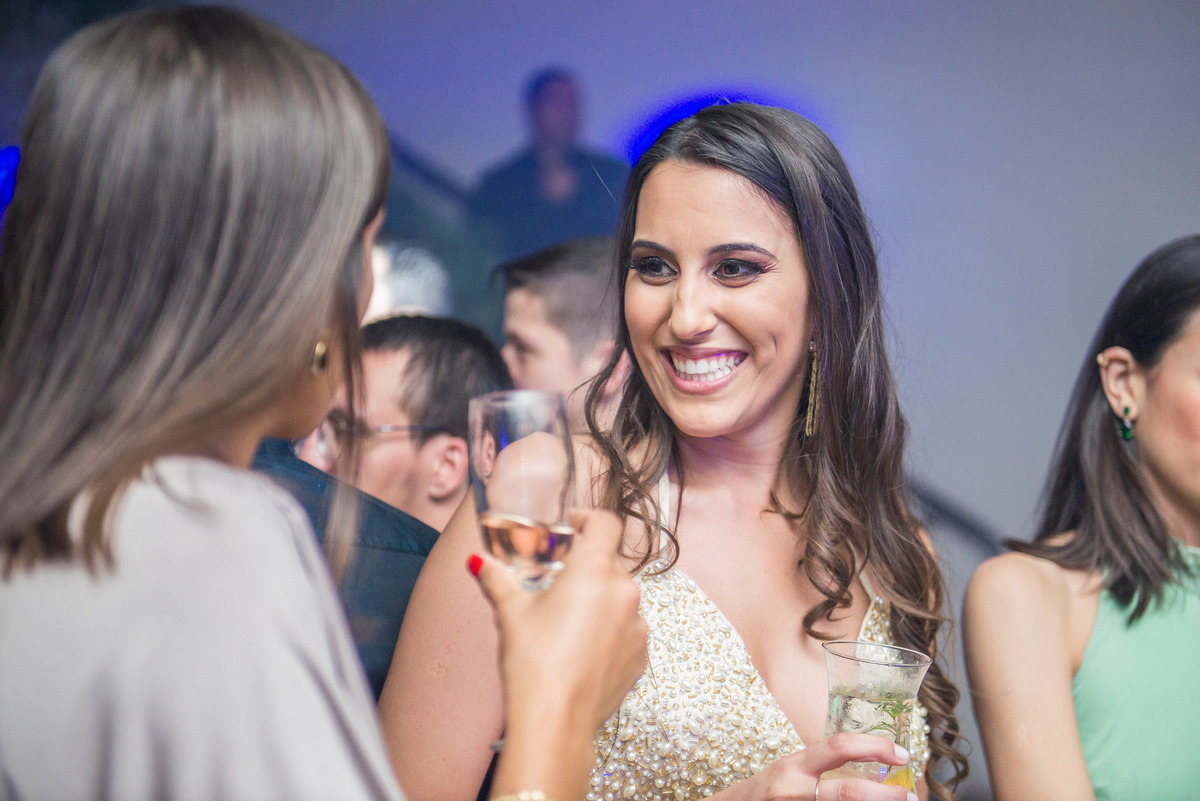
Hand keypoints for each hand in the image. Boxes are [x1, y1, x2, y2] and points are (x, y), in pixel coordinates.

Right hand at [470, 508, 646, 734]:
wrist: (555, 721)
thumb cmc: (533, 663)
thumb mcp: (511, 613)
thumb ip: (497, 579)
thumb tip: (479, 562)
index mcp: (594, 570)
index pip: (606, 523)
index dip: (589, 519)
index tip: (573, 526)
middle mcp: (624, 592)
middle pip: (611, 561)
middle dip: (587, 565)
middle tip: (560, 577)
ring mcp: (638, 625)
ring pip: (621, 597)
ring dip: (600, 598)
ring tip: (569, 618)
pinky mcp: (641, 654)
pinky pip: (628, 628)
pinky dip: (610, 629)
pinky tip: (583, 646)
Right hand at [748, 734, 916, 800]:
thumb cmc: (765, 794)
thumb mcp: (789, 772)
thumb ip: (822, 769)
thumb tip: (872, 770)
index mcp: (794, 767)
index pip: (838, 747)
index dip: (874, 747)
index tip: (901, 752)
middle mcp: (793, 791)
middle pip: (848, 793)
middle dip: (887, 796)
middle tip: (910, 795)